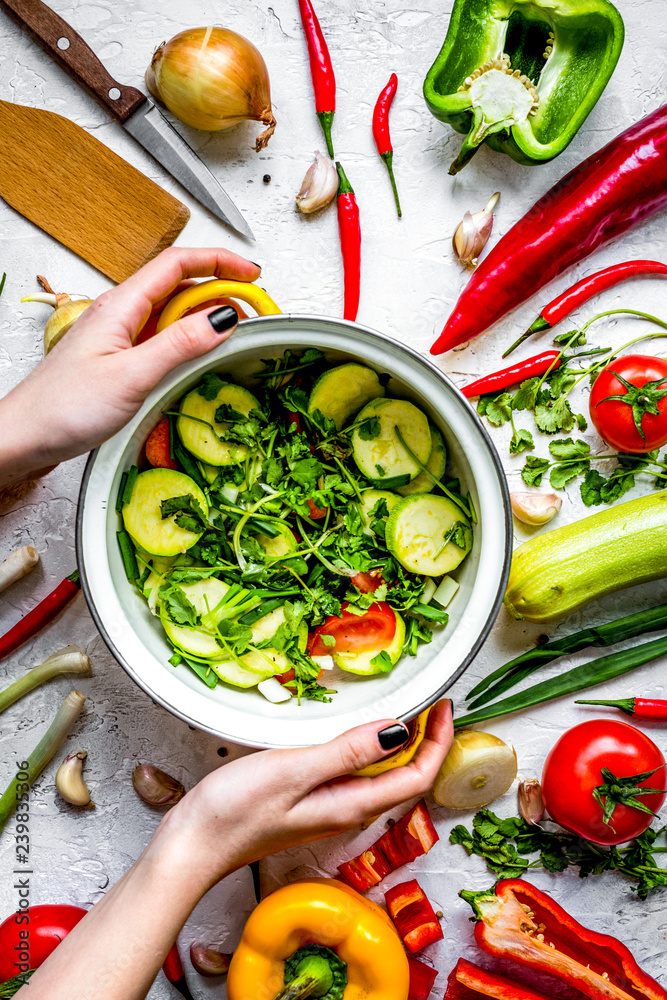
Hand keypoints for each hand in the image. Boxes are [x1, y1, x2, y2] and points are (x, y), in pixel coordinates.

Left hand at [0, 247, 259, 486]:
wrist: (23, 437)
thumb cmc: (64, 409)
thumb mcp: (133, 376)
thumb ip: (181, 345)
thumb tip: (224, 318)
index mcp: (121, 306)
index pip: (177, 263)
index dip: (219, 262)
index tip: (253, 275)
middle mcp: (119, 314)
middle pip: (178, 285)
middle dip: (219, 290)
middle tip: (253, 312)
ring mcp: (118, 336)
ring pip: (170, 312)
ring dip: (204, 317)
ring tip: (233, 336)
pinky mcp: (117, 359)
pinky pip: (160, 337)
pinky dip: (186, 341)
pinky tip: (197, 359)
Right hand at [166, 700, 453, 891]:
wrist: (192, 847)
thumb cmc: (234, 812)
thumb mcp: (294, 770)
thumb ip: (348, 751)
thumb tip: (399, 731)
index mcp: (352, 805)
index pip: (416, 776)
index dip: (439, 741)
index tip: (445, 706)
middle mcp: (347, 809)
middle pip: (405, 777)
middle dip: (428, 740)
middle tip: (433, 700)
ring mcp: (329, 806)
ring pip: (381, 775)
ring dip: (400, 743)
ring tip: (406, 707)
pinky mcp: (310, 800)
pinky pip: (355, 773)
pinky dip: (368, 748)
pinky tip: (355, 729)